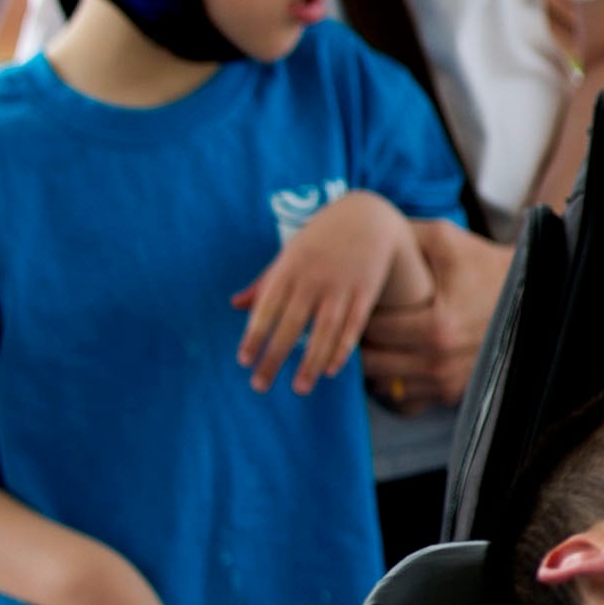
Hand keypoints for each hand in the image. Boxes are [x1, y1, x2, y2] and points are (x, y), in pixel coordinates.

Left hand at [232, 191, 416, 394]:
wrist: (369, 216)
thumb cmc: (321, 237)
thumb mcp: (290, 252)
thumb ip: (265, 281)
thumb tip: (235, 305)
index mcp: (290, 267)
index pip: (266, 308)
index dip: (254, 336)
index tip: (243, 361)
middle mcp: (314, 278)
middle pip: (291, 326)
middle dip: (274, 358)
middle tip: (260, 386)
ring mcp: (342, 286)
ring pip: (324, 332)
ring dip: (310, 363)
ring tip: (299, 388)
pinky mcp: (366, 291)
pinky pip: (353, 326)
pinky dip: (342, 349)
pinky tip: (330, 369)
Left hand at [359, 222, 509, 412]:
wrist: (532, 293)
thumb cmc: (483, 264)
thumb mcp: (445, 239)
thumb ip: (403, 236)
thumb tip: (364, 234)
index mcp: (437, 326)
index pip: (372, 331)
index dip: (357, 316)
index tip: (358, 303)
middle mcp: (441, 361)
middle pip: (373, 364)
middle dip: (360, 344)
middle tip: (360, 324)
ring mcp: (449, 382)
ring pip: (386, 387)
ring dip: (376, 367)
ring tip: (377, 342)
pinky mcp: (455, 393)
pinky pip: (408, 401)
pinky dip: (397, 387)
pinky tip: (397, 363)